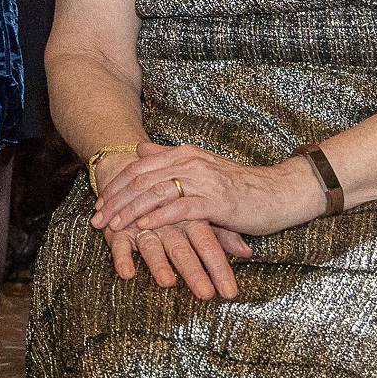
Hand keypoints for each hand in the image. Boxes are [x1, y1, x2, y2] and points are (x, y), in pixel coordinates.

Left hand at [90, 142, 320, 301]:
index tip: (98, 205)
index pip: (139, 168)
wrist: (279, 193)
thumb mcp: (201, 168)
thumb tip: (140, 149)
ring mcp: (204, 181)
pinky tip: (144, 228)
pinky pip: (181, 208)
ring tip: (113, 226)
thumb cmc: (239, 186)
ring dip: (130, 210)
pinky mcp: (217, 202)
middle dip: (116, 200)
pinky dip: (159, 217)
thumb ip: (170, 158)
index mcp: (184, 154)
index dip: (116, 187)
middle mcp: (190, 163)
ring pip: (156, 192)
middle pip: (141, 179)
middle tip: (97, 220)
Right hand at [96, 213, 252, 299]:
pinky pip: (119, 243)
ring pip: (152, 245)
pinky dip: (122, 257)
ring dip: (159, 264)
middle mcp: (167, 222)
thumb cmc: (171, 198)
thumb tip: (247, 252)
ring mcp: (142, 223)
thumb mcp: (198, 213)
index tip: (229, 292)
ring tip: (167, 283)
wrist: (132, 169)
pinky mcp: (120, 227)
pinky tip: (127, 274)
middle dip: (194, 272)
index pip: (208, 244)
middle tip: (205, 295)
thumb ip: (222, 233)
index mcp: (189, 217)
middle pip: (182, 248)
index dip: (218, 268)